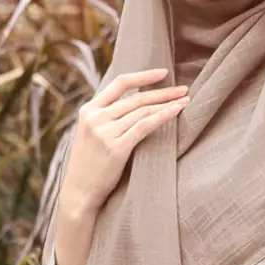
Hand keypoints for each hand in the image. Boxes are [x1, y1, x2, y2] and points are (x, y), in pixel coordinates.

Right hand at [59, 68, 188, 215]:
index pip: (119, 83)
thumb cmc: (90, 165)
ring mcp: (105, 132)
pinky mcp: (116, 147)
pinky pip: (144, 126)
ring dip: (167, 104)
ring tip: (185, 101)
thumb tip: (135, 105)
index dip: (143, 76)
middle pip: (136, 98)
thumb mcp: (91, 134)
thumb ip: (107, 117)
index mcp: (89, 110)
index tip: (164, 72)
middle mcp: (96, 117)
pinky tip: (176, 112)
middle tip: (184, 89)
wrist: (79, 192)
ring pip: (142, 111)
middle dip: (163, 92)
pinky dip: (162, 117)